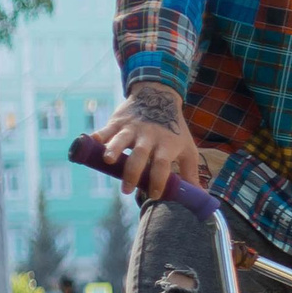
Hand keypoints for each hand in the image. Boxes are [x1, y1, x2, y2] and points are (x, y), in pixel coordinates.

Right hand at [95, 87, 204, 201]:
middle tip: (127, 190)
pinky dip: (98, 136)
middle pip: (140, 155)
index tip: (155, 195)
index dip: (159, 180)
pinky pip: (106, 129)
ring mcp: (132, 128)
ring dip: (114, 150)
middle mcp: (149, 137)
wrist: (159, 96)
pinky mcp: (118, 122)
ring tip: (108, 162)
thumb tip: (200, 196)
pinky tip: (91, 143)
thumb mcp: (187, 148)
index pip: (162, 165)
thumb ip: (191, 173)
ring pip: (121, 140)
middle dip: (133, 173)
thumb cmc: (174, 130)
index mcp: (166, 146)